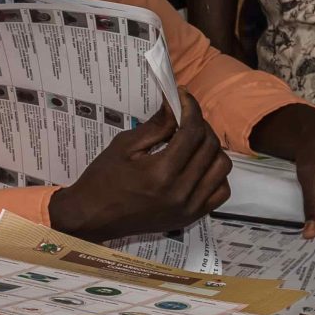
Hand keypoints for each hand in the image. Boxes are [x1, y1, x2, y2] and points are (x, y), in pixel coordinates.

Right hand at [47, 94, 230, 241]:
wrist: (92, 217)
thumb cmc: (103, 179)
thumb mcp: (124, 146)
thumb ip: (156, 126)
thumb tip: (176, 107)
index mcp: (161, 172)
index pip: (192, 132)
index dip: (191, 108)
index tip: (183, 97)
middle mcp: (181, 191)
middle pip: (210, 147)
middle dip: (200, 124)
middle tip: (184, 118)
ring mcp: (189, 207)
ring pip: (221, 167)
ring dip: (211, 148)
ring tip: (193, 142)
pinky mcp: (192, 217)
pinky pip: (221, 191)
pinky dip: (215, 174)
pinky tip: (198, 166)